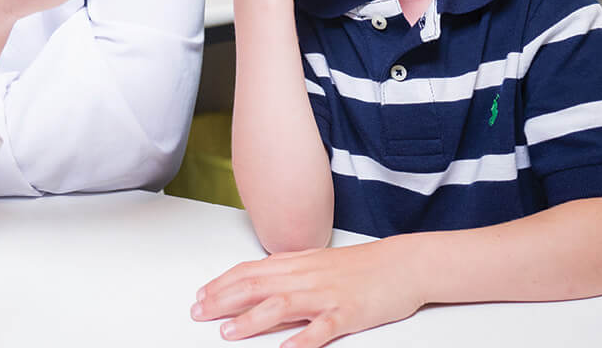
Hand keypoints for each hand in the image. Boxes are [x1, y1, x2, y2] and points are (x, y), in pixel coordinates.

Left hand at [191, 239, 422, 347]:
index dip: (222, 284)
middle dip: (223, 300)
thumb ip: (287, 270)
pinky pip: (323, 328)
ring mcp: (326, 295)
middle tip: (198, 312)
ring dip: (252, 319)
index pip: (250, 271)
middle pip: (257, 286)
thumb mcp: (317, 262)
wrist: (402, 264)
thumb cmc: (359, 266)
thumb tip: (258, 278)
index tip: (200, 295)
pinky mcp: (349, 313)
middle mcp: (306, 277)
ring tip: (229, 332)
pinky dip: (303, 339)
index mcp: (297, 264)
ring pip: (282, 305)